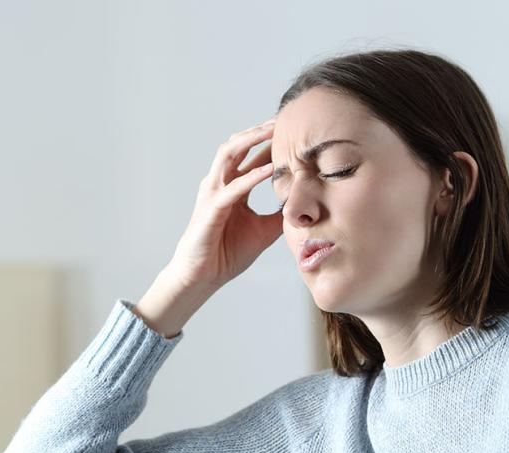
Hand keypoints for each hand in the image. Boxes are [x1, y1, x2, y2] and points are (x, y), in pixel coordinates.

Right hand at [169, 117, 281, 289]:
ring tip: (273, 131)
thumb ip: (280, 215)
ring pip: (228, 155)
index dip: (270, 142)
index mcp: (232, 187)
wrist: (203, 277)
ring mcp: (213, 194)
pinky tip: (270, 169)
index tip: (293, 131)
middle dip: (259, 131)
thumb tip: (305, 207)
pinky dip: (251, 176)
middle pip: (237, 145)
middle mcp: (220, 184)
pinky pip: (233, 188)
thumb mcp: (264, 231)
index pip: (251, 156)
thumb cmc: (227, 253)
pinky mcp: (210, 210)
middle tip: (283, 119)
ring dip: (251, 141)